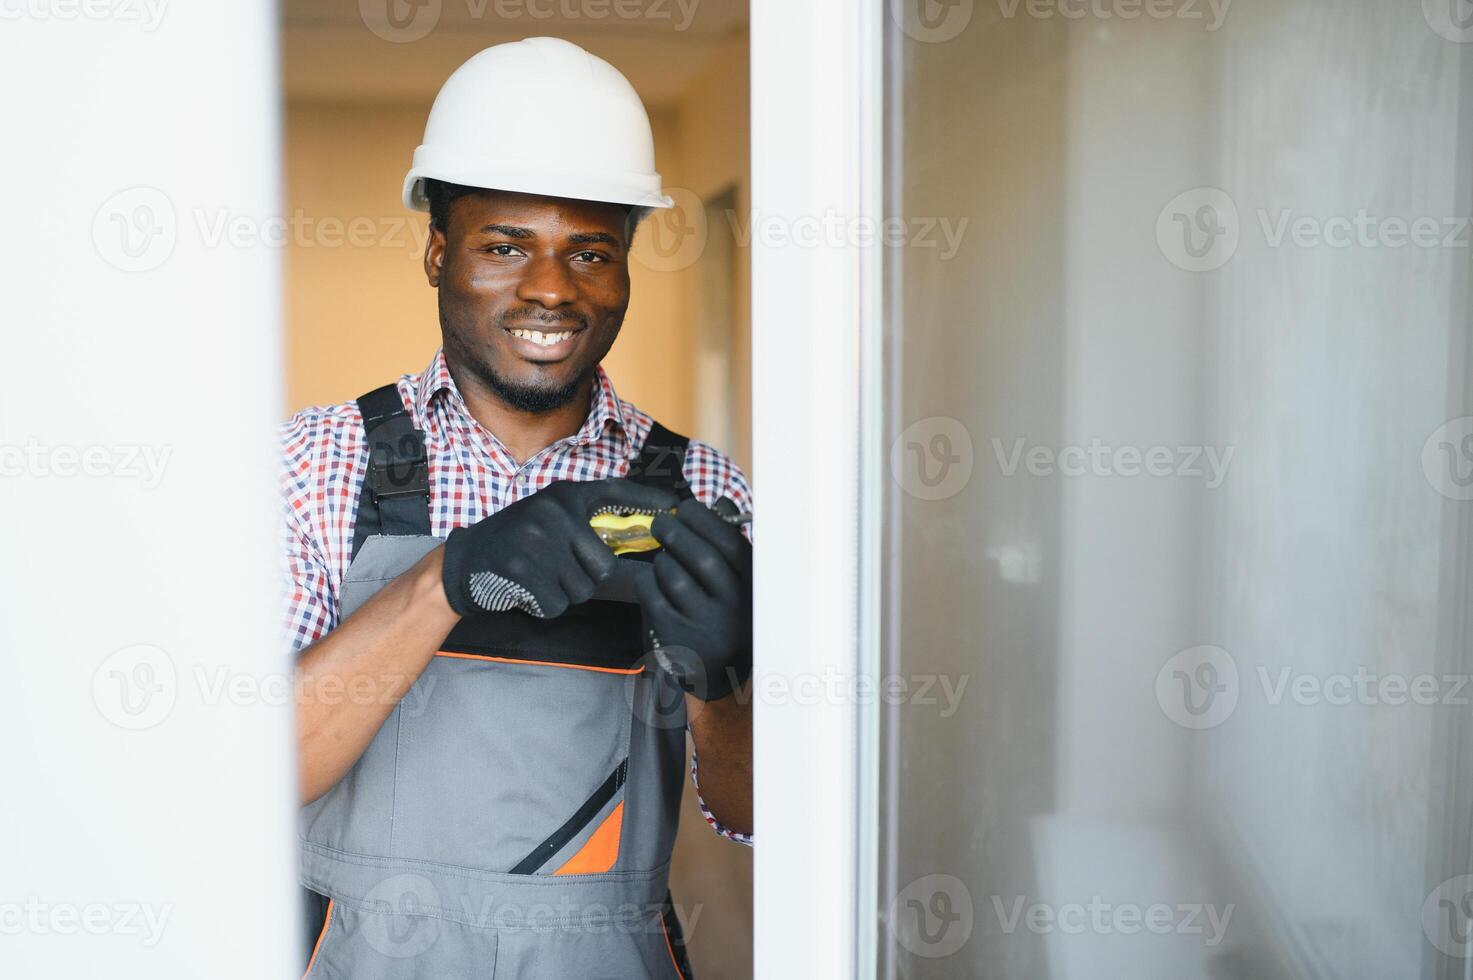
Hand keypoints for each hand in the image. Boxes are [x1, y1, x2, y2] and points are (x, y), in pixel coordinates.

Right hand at [441, 478, 677, 618]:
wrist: (463, 562)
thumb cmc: (515, 542)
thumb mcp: (549, 519)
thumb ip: (585, 524)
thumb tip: (636, 540)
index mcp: (563, 497)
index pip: (615, 492)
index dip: (647, 500)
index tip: (675, 508)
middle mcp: (553, 513)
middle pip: (602, 564)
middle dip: (587, 578)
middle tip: (560, 571)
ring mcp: (537, 541)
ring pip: (581, 588)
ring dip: (564, 593)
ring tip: (539, 577)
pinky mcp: (522, 570)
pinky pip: (556, 603)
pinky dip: (545, 605)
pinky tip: (527, 589)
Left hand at [637, 498, 752, 700]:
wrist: (719, 672)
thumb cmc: (729, 614)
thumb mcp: (741, 582)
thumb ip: (731, 542)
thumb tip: (719, 504)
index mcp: (754, 590)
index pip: (732, 545)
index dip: (706, 520)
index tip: (686, 508)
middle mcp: (734, 609)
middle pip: (703, 558)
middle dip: (677, 532)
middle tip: (661, 522)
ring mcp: (706, 628)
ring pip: (674, 576)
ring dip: (662, 558)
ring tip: (662, 557)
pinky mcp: (677, 641)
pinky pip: (653, 597)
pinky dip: (647, 581)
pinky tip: (652, 579)